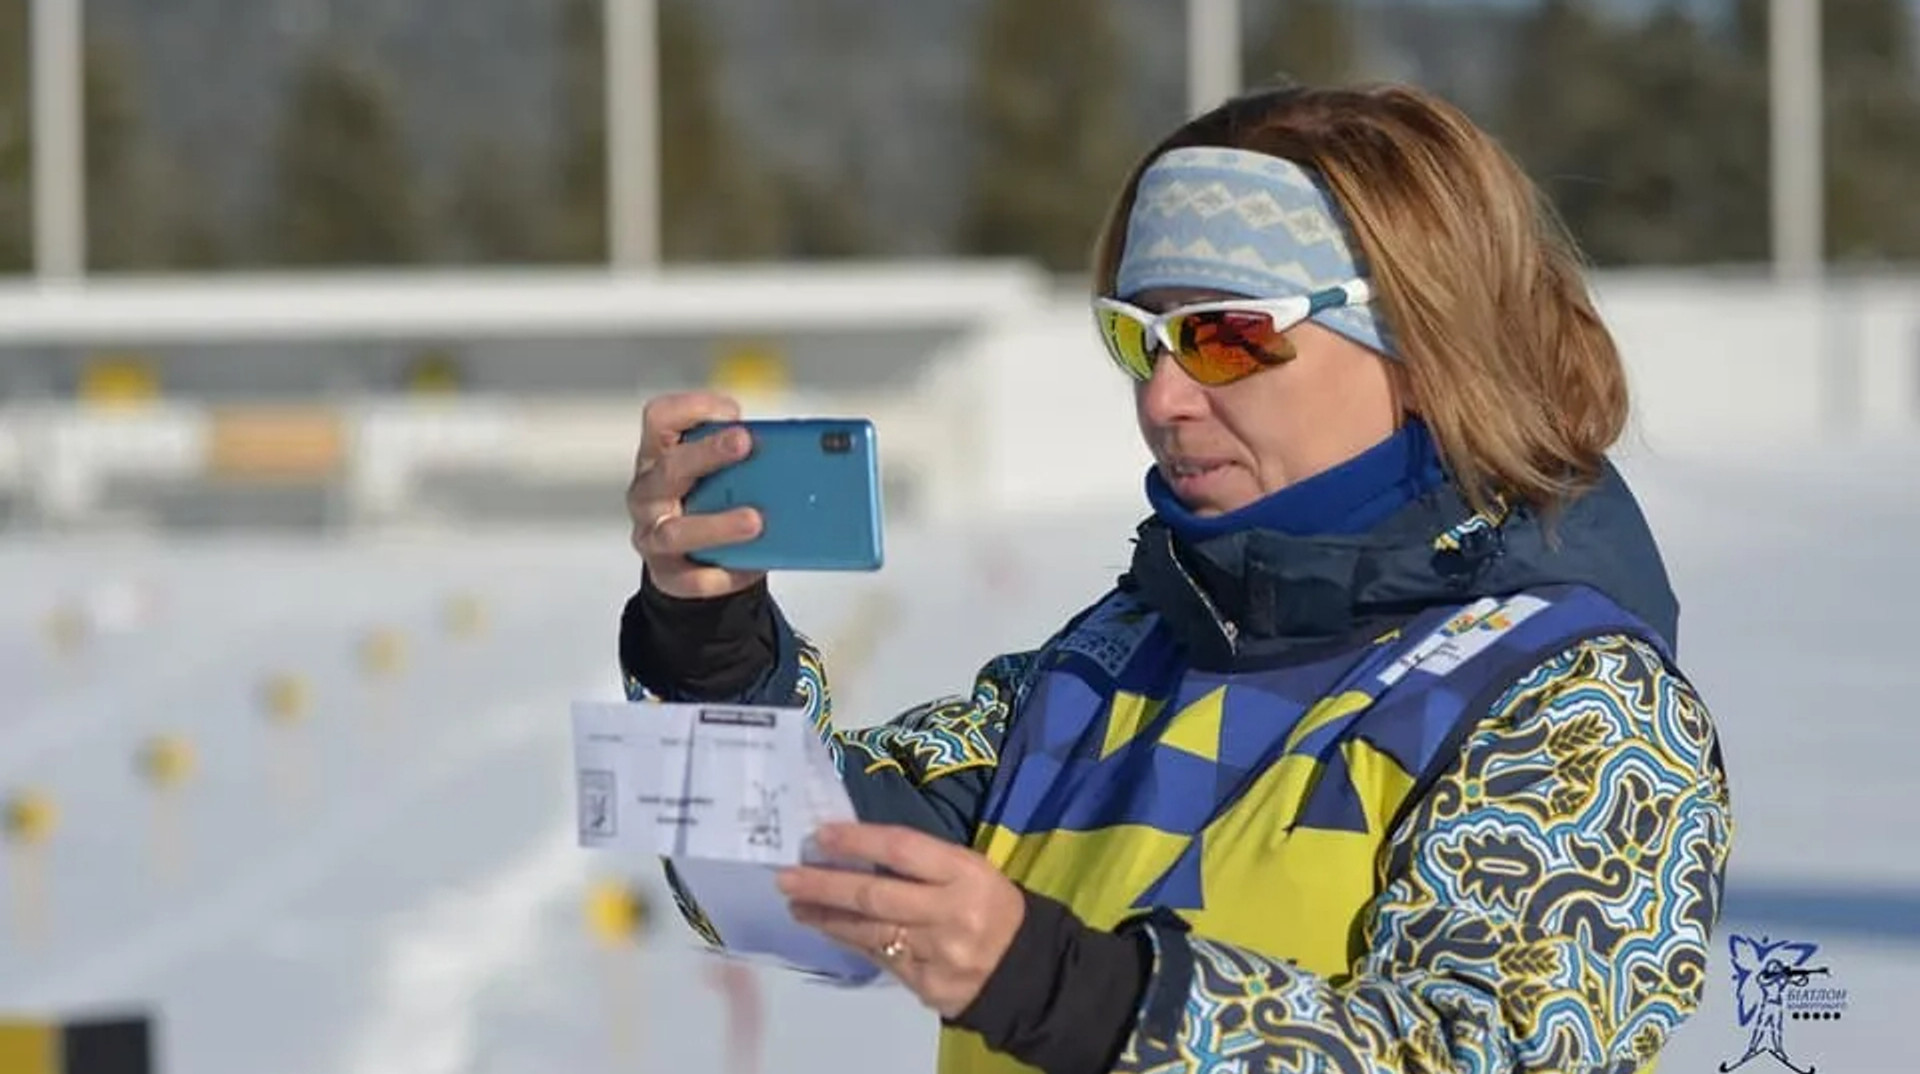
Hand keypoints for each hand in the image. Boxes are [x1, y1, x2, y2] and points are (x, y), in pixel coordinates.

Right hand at [627, 391, 765, 598]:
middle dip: (708, 453)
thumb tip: (789, 453)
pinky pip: (693, 577)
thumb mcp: (717, 472)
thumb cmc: (707, 503)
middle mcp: (650, 492)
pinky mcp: (667, 574)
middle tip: (745, 443)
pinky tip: (753, 565)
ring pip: (676, 530)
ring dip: (718, 524)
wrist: (691, 562)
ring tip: (755, 520)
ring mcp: (652, 534)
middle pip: (670, 468)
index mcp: (660, 455)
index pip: (660, 418)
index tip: (731, 411)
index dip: (691, 408)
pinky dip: (724, 572)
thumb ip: (739, 457)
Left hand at [776, 822, 1025, 1018]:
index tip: (820, 835)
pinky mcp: (925, 985)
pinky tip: (828, 929)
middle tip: (786, 877)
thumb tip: (857, 851)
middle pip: (874, 896)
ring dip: (826, 918)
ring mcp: (936, 954)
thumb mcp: (969, 871)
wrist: (1026, 970)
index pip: (902, 850)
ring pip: (868, 933)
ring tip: (796, 905)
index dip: (857, 841)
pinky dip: (850, 942)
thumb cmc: (991, 906)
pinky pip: (879, 959)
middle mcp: (949, 913)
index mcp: (965, 874)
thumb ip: (922, 863)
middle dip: (824, 886)